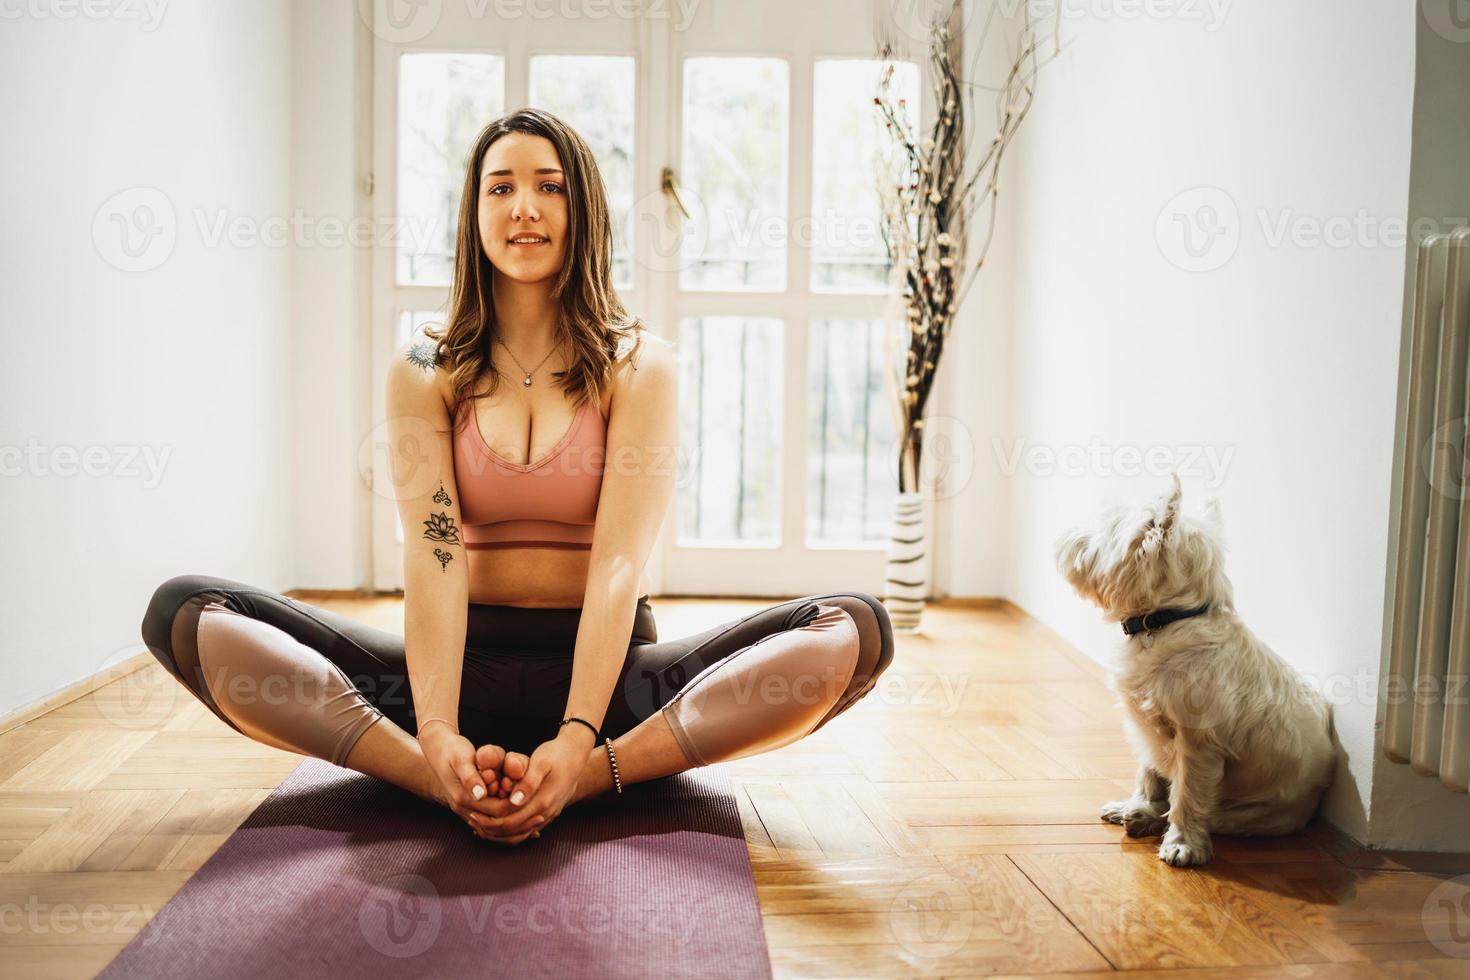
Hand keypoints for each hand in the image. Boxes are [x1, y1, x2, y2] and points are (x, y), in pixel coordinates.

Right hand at [416, 724, 526, 839]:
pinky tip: (521, 819)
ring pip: (492, 829)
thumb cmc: (453, 750)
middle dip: (518, 822)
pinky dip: (506, 823)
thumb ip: (471, 777)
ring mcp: (464, 810)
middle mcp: (463, 808)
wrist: (437, 750)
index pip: (495, 812)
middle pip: (496, 825)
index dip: (516, 809)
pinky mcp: (469, 807)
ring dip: (514, 828)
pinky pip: (489, 823)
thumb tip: (480, 794)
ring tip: (535, 823)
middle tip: (542, 818)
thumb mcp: (461, 759)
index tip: (535, 806)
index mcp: (463, 798)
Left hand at [476, 727, 591, 837]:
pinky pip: (527, 829)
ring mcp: (549, 815)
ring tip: (481, 824)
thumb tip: (514, 800)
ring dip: (499, 832)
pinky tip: (499, 824)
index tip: (473, 813)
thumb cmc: (556, 754)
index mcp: (542, 802)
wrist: (577, 754)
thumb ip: (528, 782)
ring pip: (520, 834)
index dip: (489, 820)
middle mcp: (546, 813)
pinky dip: (511, 830)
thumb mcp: (542, 762)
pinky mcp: (549, 813)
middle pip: (513, 831)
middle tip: (471, 819)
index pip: (510, 821)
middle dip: (490, 828)